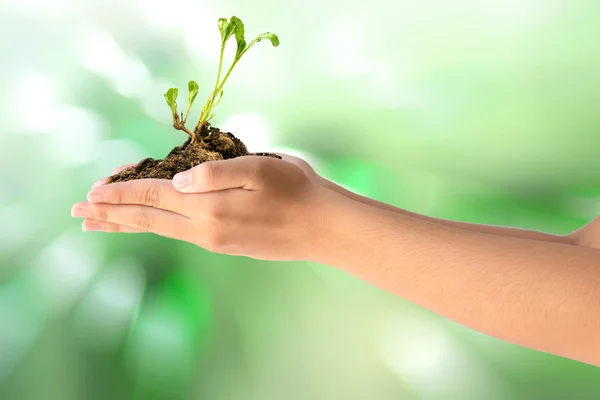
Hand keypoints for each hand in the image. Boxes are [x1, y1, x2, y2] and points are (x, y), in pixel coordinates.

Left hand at [72, 155, 330, 260]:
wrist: (324, 229)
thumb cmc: (297, 190)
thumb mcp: (260, 168)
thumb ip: (215, 173)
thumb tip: (178, 179)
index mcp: (209, 207)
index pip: (154, 196)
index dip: (122, 192)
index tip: (92, 191)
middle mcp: (205, 229)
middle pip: (148, 220)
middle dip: (111, 214)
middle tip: (79, 214)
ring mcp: (215, 240)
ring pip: (160, 230)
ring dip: (127, 224)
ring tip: (100, 225)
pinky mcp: (226, 244)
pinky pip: (178, 234)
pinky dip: (154, 227)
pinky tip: (151, 225)